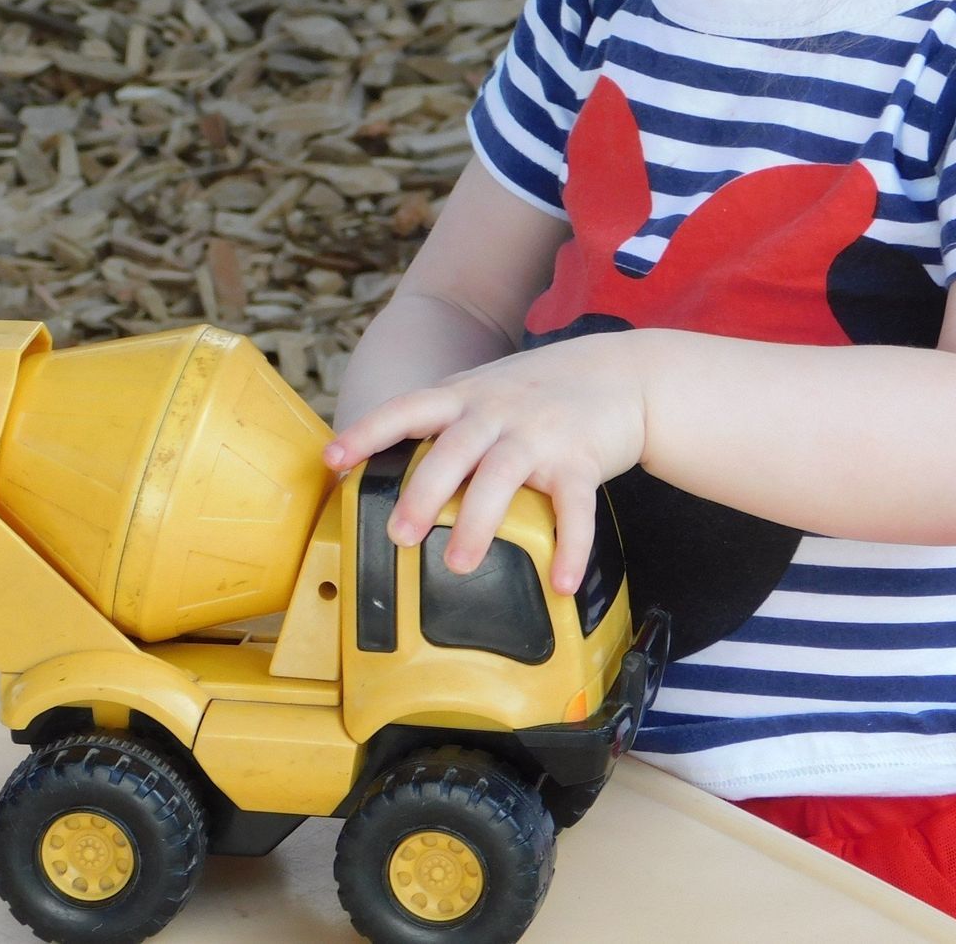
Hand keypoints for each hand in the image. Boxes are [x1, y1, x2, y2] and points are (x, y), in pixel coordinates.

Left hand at [324, 333, 646, 593]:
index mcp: (466, 397)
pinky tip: (561, 582)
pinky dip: (570, 547)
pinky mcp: (581, 459)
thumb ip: (446, 420)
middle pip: (452, 449)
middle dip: (423, 492)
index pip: (407, 408)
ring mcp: (540, 434)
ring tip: (459, 564)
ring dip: (479, 522)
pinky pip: (573, 508)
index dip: (368, 432)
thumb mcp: (486, 389)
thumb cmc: (542, 390)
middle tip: (398, 534)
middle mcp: (498, 412)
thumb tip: (387, 464)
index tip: (333, 459)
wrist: (623, 374)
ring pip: (502, 477)